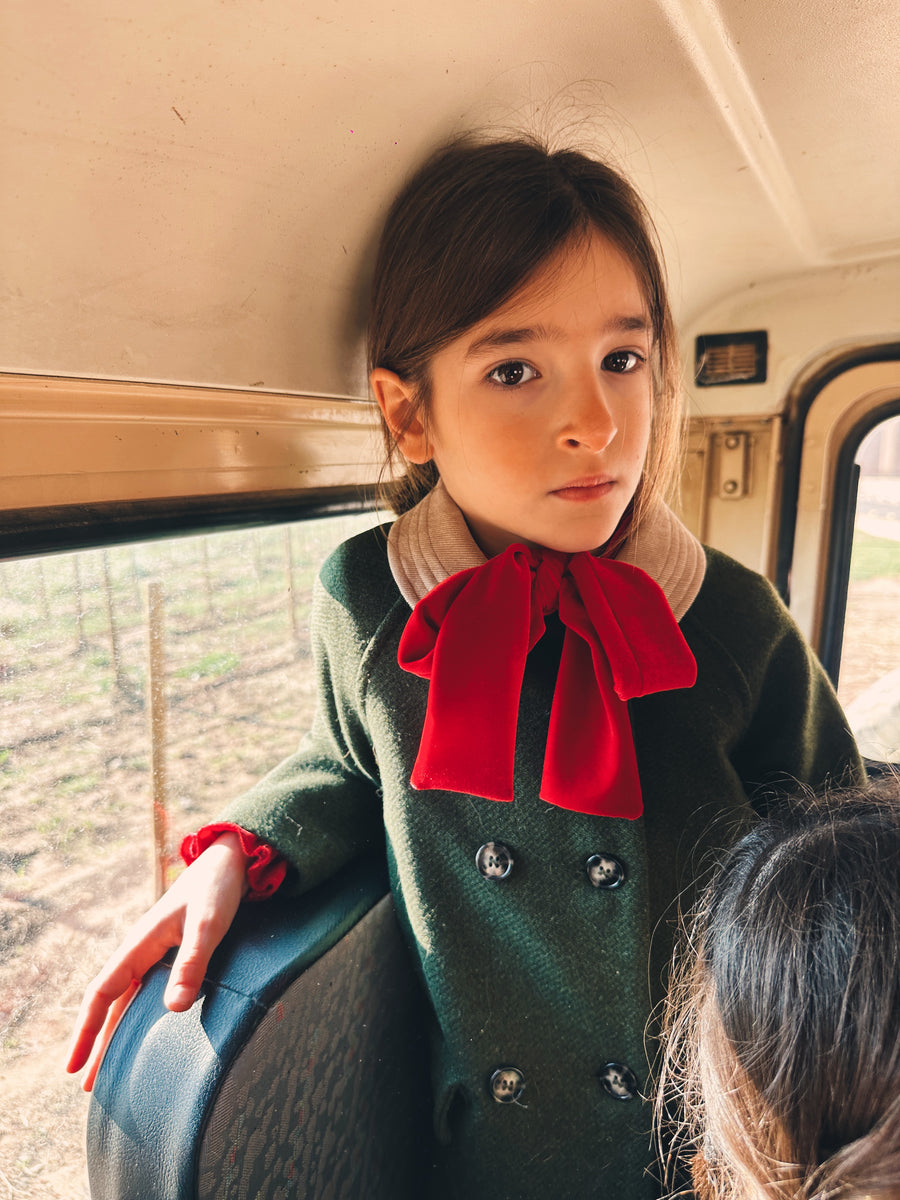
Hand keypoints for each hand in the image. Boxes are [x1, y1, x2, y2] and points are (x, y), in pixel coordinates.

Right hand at [65, 832, 248, 1089]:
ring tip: (108, 1069)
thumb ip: (192, 963)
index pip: (101, 993)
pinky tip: (145, 1032)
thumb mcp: (207, 925)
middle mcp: (141, 950)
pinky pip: (146, 991)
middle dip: (96, 1042)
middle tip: (85, 1084)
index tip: (72, 1066)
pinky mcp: (172, 953)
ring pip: (127, 999)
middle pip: (110, 1003)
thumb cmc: (217, 890)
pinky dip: (138, 1015)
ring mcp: (155, 952)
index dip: (86, 1031)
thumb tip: (173, 1009)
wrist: (230, 861)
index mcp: (139, 944)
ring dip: (116, 1032)